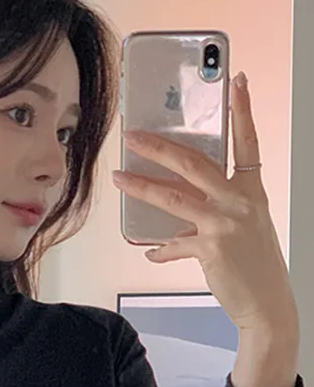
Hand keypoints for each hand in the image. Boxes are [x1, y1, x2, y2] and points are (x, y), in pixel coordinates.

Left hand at [112, 72, 296, 331]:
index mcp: (252, 190)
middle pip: (194, 163)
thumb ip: (214, 213)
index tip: (237, 82)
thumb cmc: (256, 267)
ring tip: (118, 177)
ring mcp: (225, 223)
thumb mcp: (244, 228)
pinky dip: (161, 249)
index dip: (242, 111)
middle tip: (134, 135)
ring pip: (173, 197)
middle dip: (160, 146)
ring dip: (141, 186)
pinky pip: (174, 243)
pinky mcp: (211, 247)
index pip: (248, 142)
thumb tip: (177, 216)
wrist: (268, 304)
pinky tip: (152, 252)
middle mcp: (240, 201)